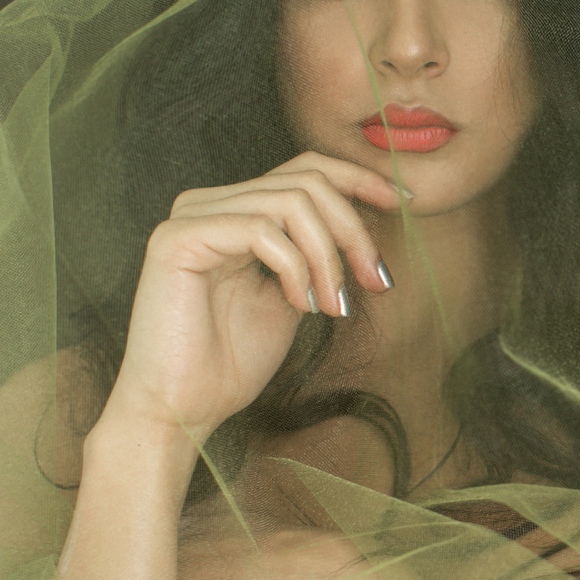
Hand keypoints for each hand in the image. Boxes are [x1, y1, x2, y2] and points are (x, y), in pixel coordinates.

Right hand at [102, 151, 404, 441]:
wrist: (182, 409)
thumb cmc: (232, 362)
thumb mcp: (295, 297)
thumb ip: (319, 256)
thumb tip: (370, 224)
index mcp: (236, 211)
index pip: (305, 169)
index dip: (358, 179)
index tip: (402, 202)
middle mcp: (210, 203)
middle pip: (306, 181)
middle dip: (354, 230)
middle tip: (375, 280)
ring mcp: (190, 216)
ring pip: (291, 202)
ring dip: (329, 257)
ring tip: (337, 306)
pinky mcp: (176, 239)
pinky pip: (262, 231)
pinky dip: (295, 267)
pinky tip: (301, 305)